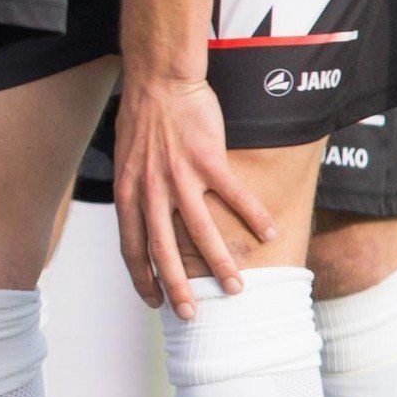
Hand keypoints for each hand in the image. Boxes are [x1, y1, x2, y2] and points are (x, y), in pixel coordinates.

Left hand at [108, 69, 273, 310]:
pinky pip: (235, 196)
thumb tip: (143, 222)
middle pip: (163, 252)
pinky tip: (269, 234)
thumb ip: (135, 194)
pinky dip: (253, 217)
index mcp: (128, 194)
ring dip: (220, 263)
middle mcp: (150, 190)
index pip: (132, 249)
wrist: (159, 81)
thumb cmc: (143, 120)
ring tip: (237, 287)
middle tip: (192, 315)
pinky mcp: (207, 159)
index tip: (155, 301)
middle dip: (178, 288)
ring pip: (201, 232)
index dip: (142, 278)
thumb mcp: (126, 163)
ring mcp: (179, 176)